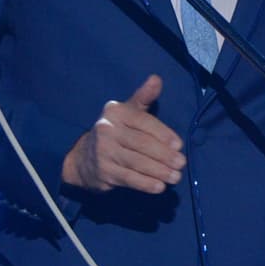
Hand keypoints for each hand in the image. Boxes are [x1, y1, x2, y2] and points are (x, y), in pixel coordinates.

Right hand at [62, 73, 185, 193]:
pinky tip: (159, 187)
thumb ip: (144, 97)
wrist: (83, 158)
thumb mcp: (127, 111)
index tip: (179, 145)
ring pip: (137, 163)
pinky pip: (129, 179)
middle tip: (182, 163)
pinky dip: (146, 184)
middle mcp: (106, 130)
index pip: (143, 122)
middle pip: (142, 144)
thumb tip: (156, 78)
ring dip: (159, 171)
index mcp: (115, 112)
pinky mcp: (103, 173)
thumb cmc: (115, 132)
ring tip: (176, 177)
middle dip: (165, 155)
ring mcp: (103, 152)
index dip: (163, 134)